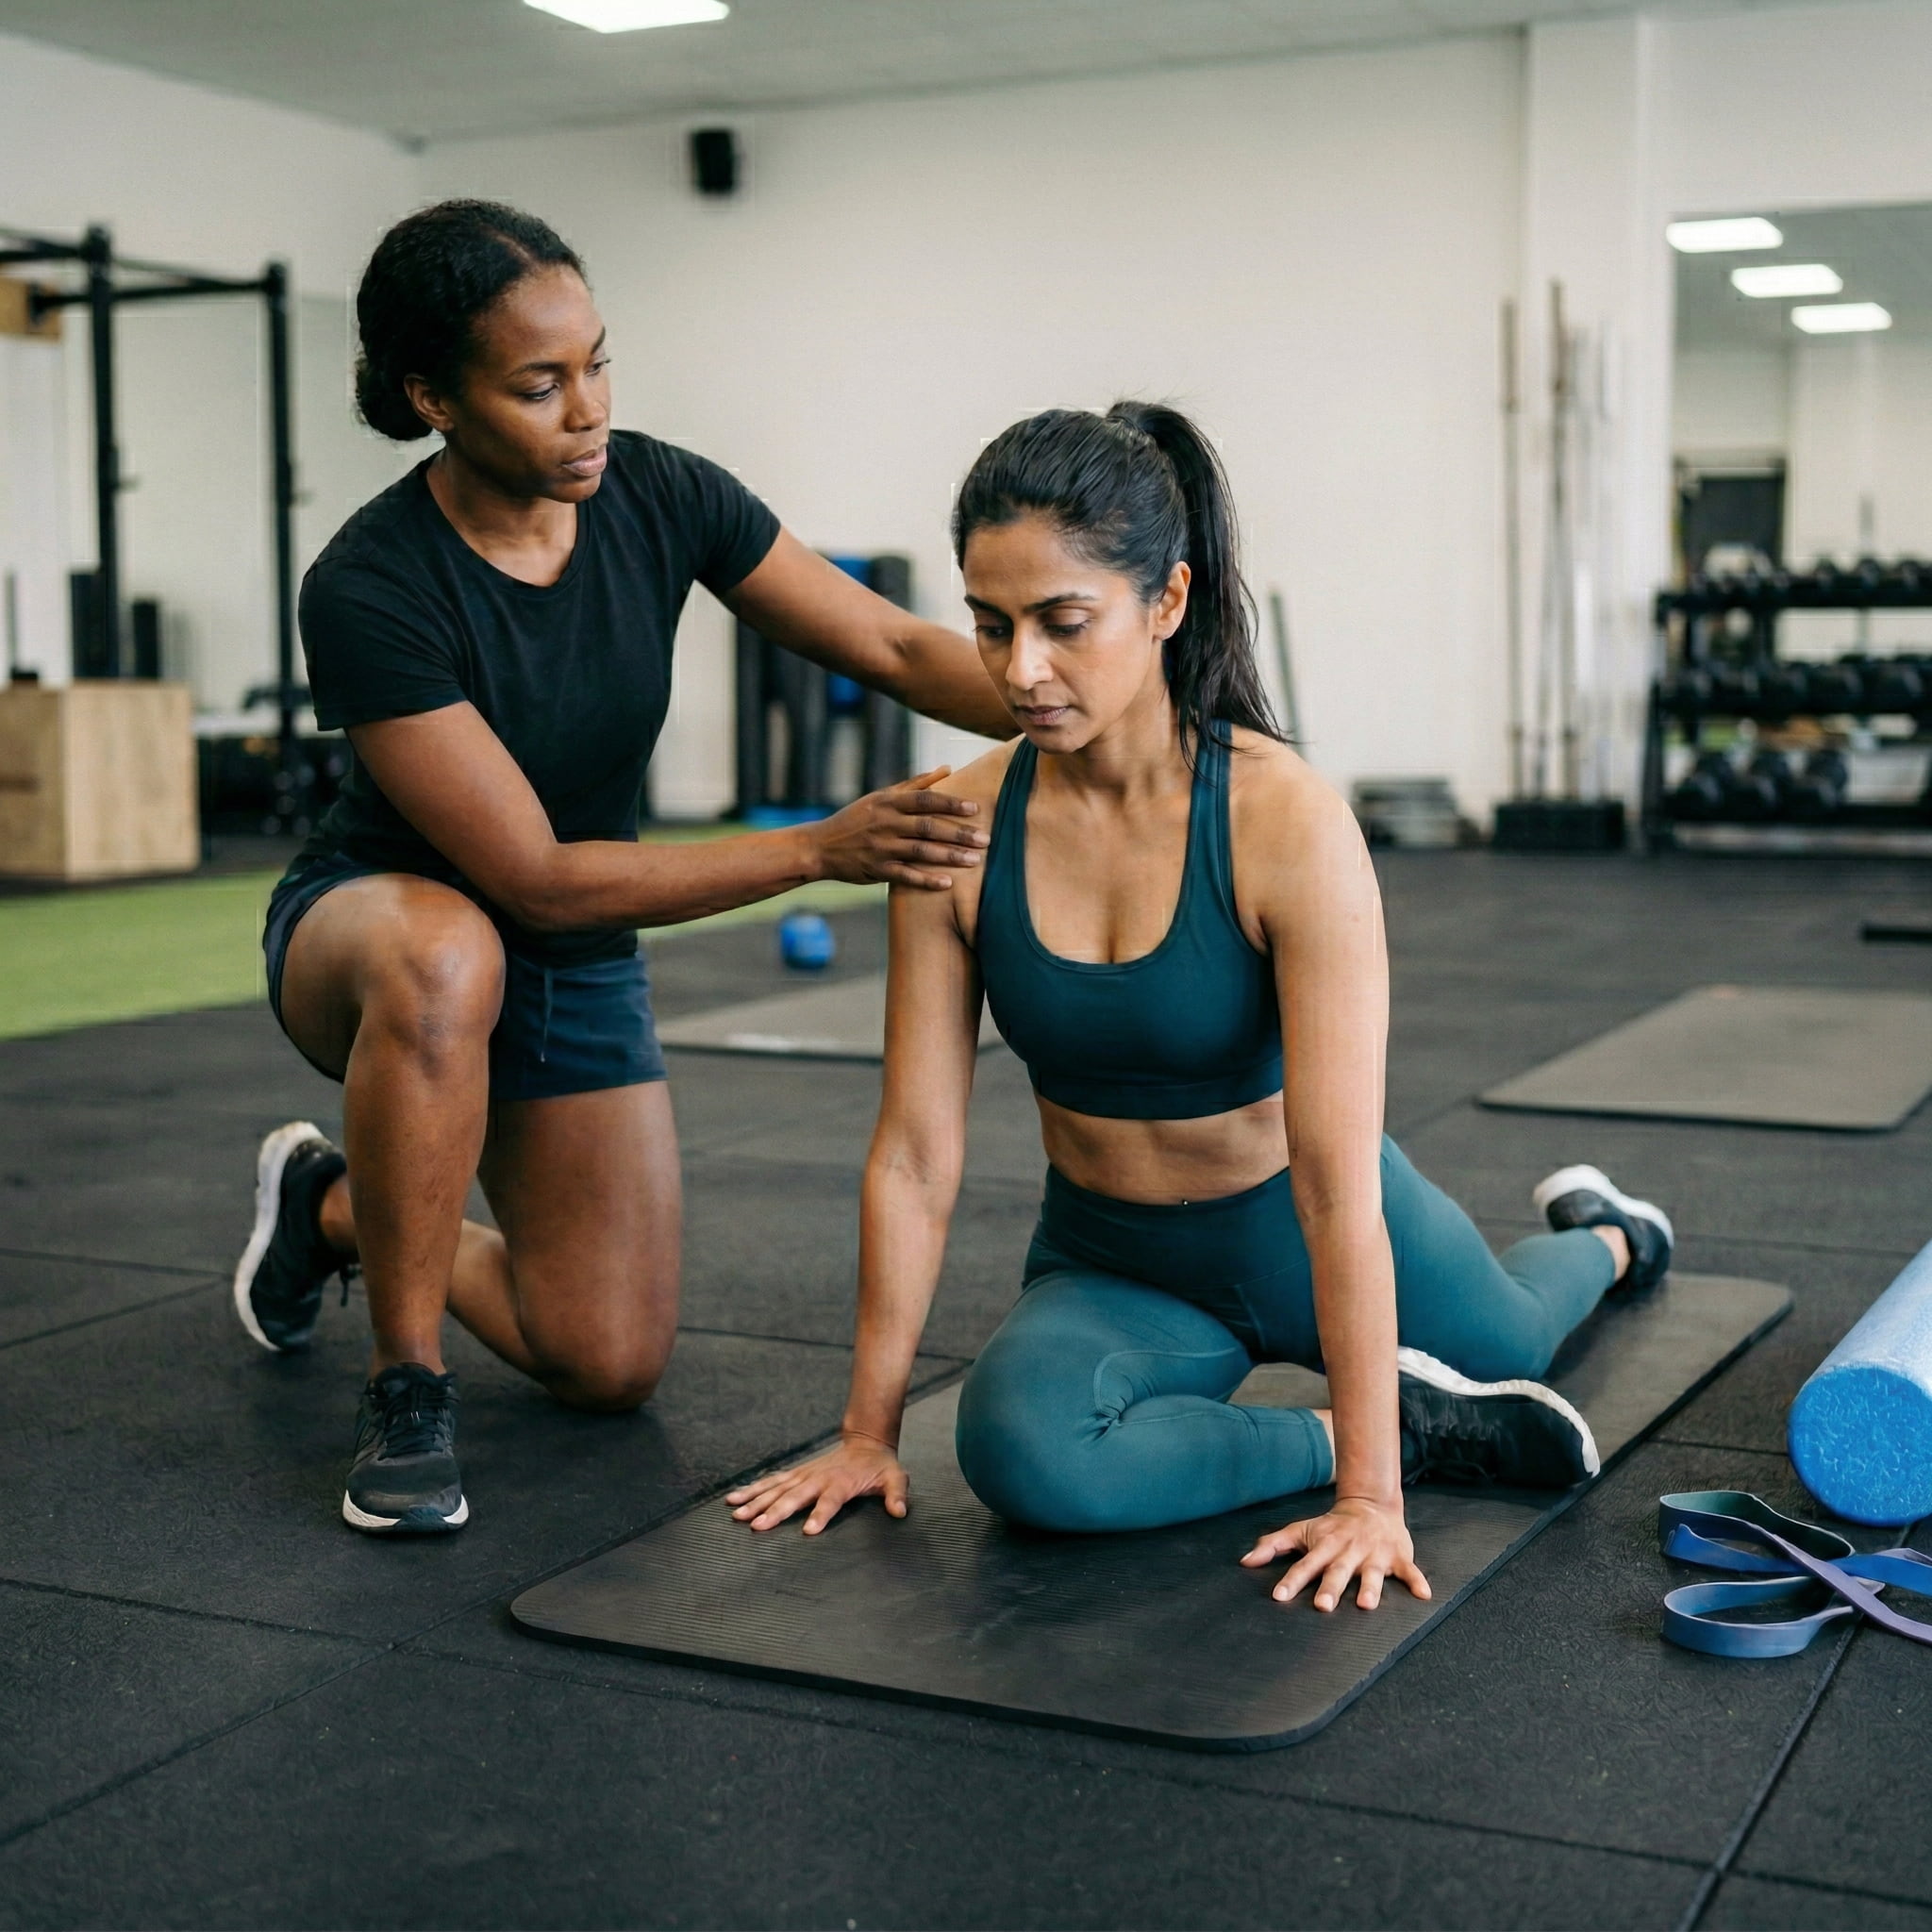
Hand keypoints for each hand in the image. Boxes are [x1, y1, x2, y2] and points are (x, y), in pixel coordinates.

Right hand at [724, 1433, 908, 1534]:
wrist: (865, 1443)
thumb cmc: (879, 1467)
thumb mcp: (895, 1478)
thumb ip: (897, 1494)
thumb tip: (900, 1511)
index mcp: (841, 1483)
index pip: (830, 1501)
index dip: (820, 1515)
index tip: (808, 1531)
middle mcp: (818, 1479)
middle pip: (794, 1496)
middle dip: (775, 1511)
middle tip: (757, 1526)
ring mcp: (804, 1475)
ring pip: (775, 1489)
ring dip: (755, 1501)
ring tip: (736, 1513)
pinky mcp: (796, 1474)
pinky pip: (770, 1482)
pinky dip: (752, 1489)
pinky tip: (734, 1498)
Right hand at [810, 768, 986, 890]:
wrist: (821, 846)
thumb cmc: (856, 819)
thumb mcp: (882, 797)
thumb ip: (915, 784)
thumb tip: (947, 768)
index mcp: (889, 802)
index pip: (926, 799)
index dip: (951, 803)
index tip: (975, 808)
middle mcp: (886, 823)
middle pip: (928, 827)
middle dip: (959, 834)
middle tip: (986, 840)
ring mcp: (881, 847)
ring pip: (921, 852)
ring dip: (949, 856)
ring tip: (975, 861)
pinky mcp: (877, 870)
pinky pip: (906, 875)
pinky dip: (927, 880)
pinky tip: (948, 883)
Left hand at [1240, 1495, 1431, 1611]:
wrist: (1371, 1505)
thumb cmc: (1331, 1526)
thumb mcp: (1301, 1531)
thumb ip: (1273, 1545)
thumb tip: (1244, 1562)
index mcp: (1324, 1545)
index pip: (1305, 1565)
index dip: (1292, 1580)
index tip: (1279, 1596)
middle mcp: (1348, 1550)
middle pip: (1337, 1571)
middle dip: (1330, 1588)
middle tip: (1322, 1607)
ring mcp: (1374, 1553)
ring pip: (1372, 1573)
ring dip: (1370, 1588)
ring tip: (1366, 1605)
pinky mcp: (1398, 1556)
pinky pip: (1409, 1570)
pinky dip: (1417, 1581)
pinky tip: (1424, 1595)